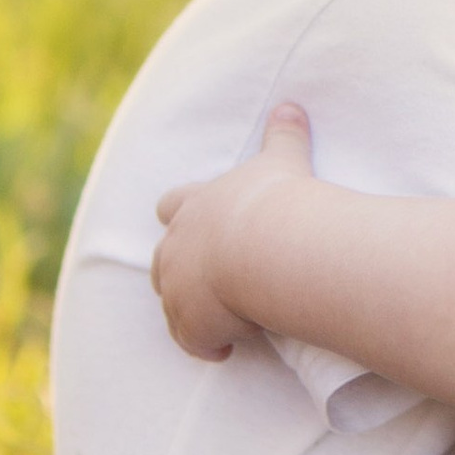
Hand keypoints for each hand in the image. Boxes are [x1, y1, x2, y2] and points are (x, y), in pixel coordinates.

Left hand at [150, 103, 319, 360]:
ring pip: (172, 305)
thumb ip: (284, 134)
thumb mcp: (280, 160)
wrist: (266, 248)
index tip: (189, 225)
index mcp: (194, 206)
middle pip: (162, 261)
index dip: (178, 216)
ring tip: (223, 324)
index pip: (171, 206)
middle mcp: (176, 246)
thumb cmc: (274, 201)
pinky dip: (206, 346)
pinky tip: (226, 351)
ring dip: (193, 314)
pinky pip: (192, 340)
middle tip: (206, 283)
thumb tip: (292, 103)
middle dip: (178, 271)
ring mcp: (178, 287)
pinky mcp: (191, 322)